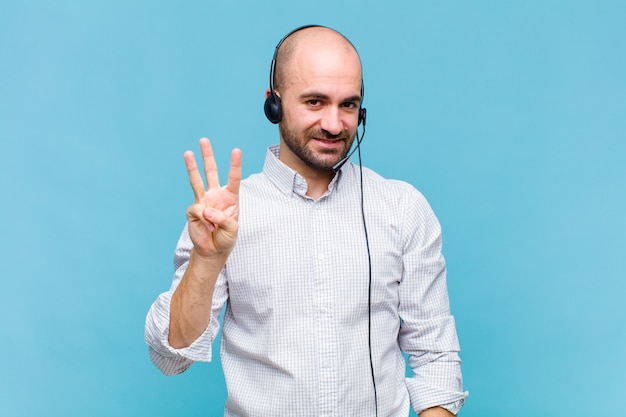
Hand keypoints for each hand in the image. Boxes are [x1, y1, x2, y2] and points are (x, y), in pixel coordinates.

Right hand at [184, 138, 241, 257]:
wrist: (213, 251)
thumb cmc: (226, 238)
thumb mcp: (232, 229)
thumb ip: (222, 219)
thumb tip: (205, 210)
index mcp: (230, 197)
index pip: (233, 178)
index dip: (234, 164)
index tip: (236, 150)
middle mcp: (216, 195)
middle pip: (212, 172)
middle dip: (208, 156)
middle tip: (204, 140)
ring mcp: (203, 201)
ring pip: (197, 180)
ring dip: (192, 166)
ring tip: (187, 152)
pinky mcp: (193, 211)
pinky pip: (197, 210)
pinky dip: (203, 218)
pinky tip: (207, 226)